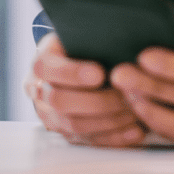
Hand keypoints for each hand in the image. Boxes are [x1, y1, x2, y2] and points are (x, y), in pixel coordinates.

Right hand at [26, 32, 145, 146]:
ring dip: (108, 122)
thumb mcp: (83, 33)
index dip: (73, 73)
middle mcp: (40, 91)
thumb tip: (121, 31)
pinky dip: (113, 138)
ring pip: (74, 126)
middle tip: (124, 95)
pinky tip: (134, 132)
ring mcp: (50, 116)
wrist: (76, 62)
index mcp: (42, 63)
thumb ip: (93, 36)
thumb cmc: (85, 44)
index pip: (48, 69)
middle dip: (96, 101)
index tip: (99, 73)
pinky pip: (88, 141)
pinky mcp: (66, 133)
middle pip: (60, 102)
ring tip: (134, 112)